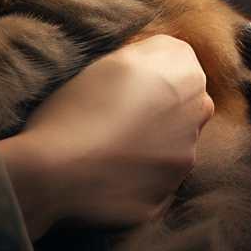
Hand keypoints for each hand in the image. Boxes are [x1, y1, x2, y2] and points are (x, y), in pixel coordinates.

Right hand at [0, 35, 212, 238]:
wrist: (54, 172)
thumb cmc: (73, 110)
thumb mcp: (110, 60)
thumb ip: (151, 51)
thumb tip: (163, 54)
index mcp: (186, 77)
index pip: (180, 63)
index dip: (148, 74)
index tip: (118, 84)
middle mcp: (196, 118)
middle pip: (183, 107)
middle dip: (159, 110)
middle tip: (113, 117)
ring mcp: (183, 162)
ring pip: (171, 148)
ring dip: (148, 148)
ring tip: (103, 151)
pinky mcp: (164, 199)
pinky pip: (152, 186)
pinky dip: (134, 182)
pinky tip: (103, 178)